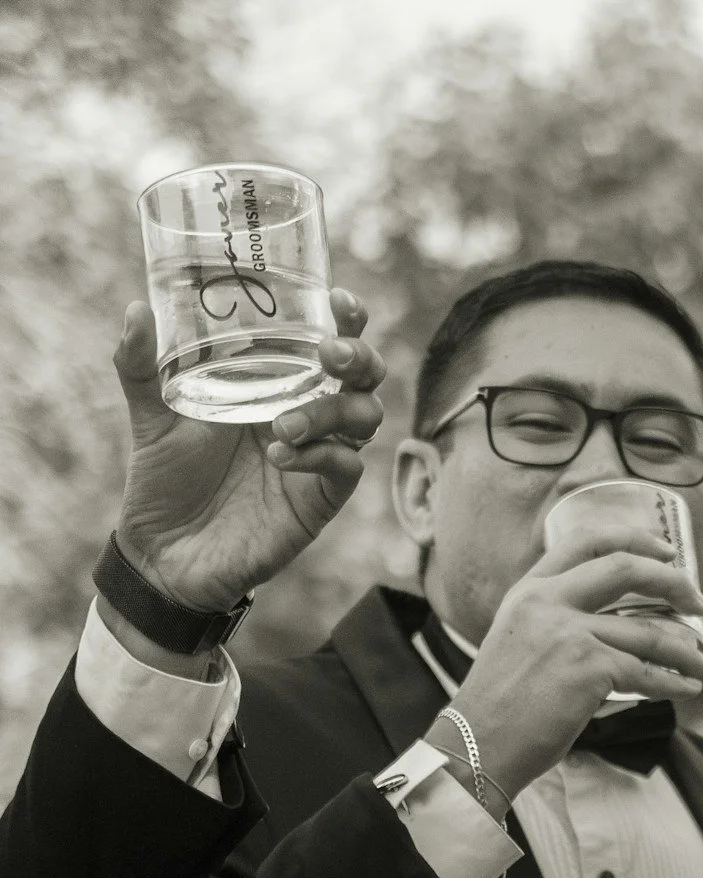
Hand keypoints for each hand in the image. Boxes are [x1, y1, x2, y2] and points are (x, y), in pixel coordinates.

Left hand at [112, 291, 386, 613]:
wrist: (165, 552)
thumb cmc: (165, 479)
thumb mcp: (150, 414)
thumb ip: (141, 364)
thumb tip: (136, 309)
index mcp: (277, 384)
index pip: (327, 340)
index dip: (345, 319)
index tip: (337, 299)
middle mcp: (307, 414)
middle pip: (364, 375)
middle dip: (359, 357)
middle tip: (328, 355)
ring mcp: (319, 456)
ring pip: (363, 417)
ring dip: (331, 411)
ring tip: (281, 425)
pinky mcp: (321, 498)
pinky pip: (346, 467)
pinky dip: (319, 456)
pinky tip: (280, 458)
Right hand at [448, 531, 702, 795]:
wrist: (476, 745)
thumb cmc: (502, 705)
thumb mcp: (520, 641)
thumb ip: (558, 621)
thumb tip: (622, 626)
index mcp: (530, 590)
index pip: (585, 540)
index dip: (634, 539)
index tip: (668, 552)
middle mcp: (547, 602)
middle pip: (627, 569)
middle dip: (674, 583)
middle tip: (700, 603)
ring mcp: (569, 633)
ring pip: (650, 632)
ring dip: (689, 652)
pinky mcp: (588, 669)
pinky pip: (648, 673)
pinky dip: (675, 683)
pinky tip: (688, 689)